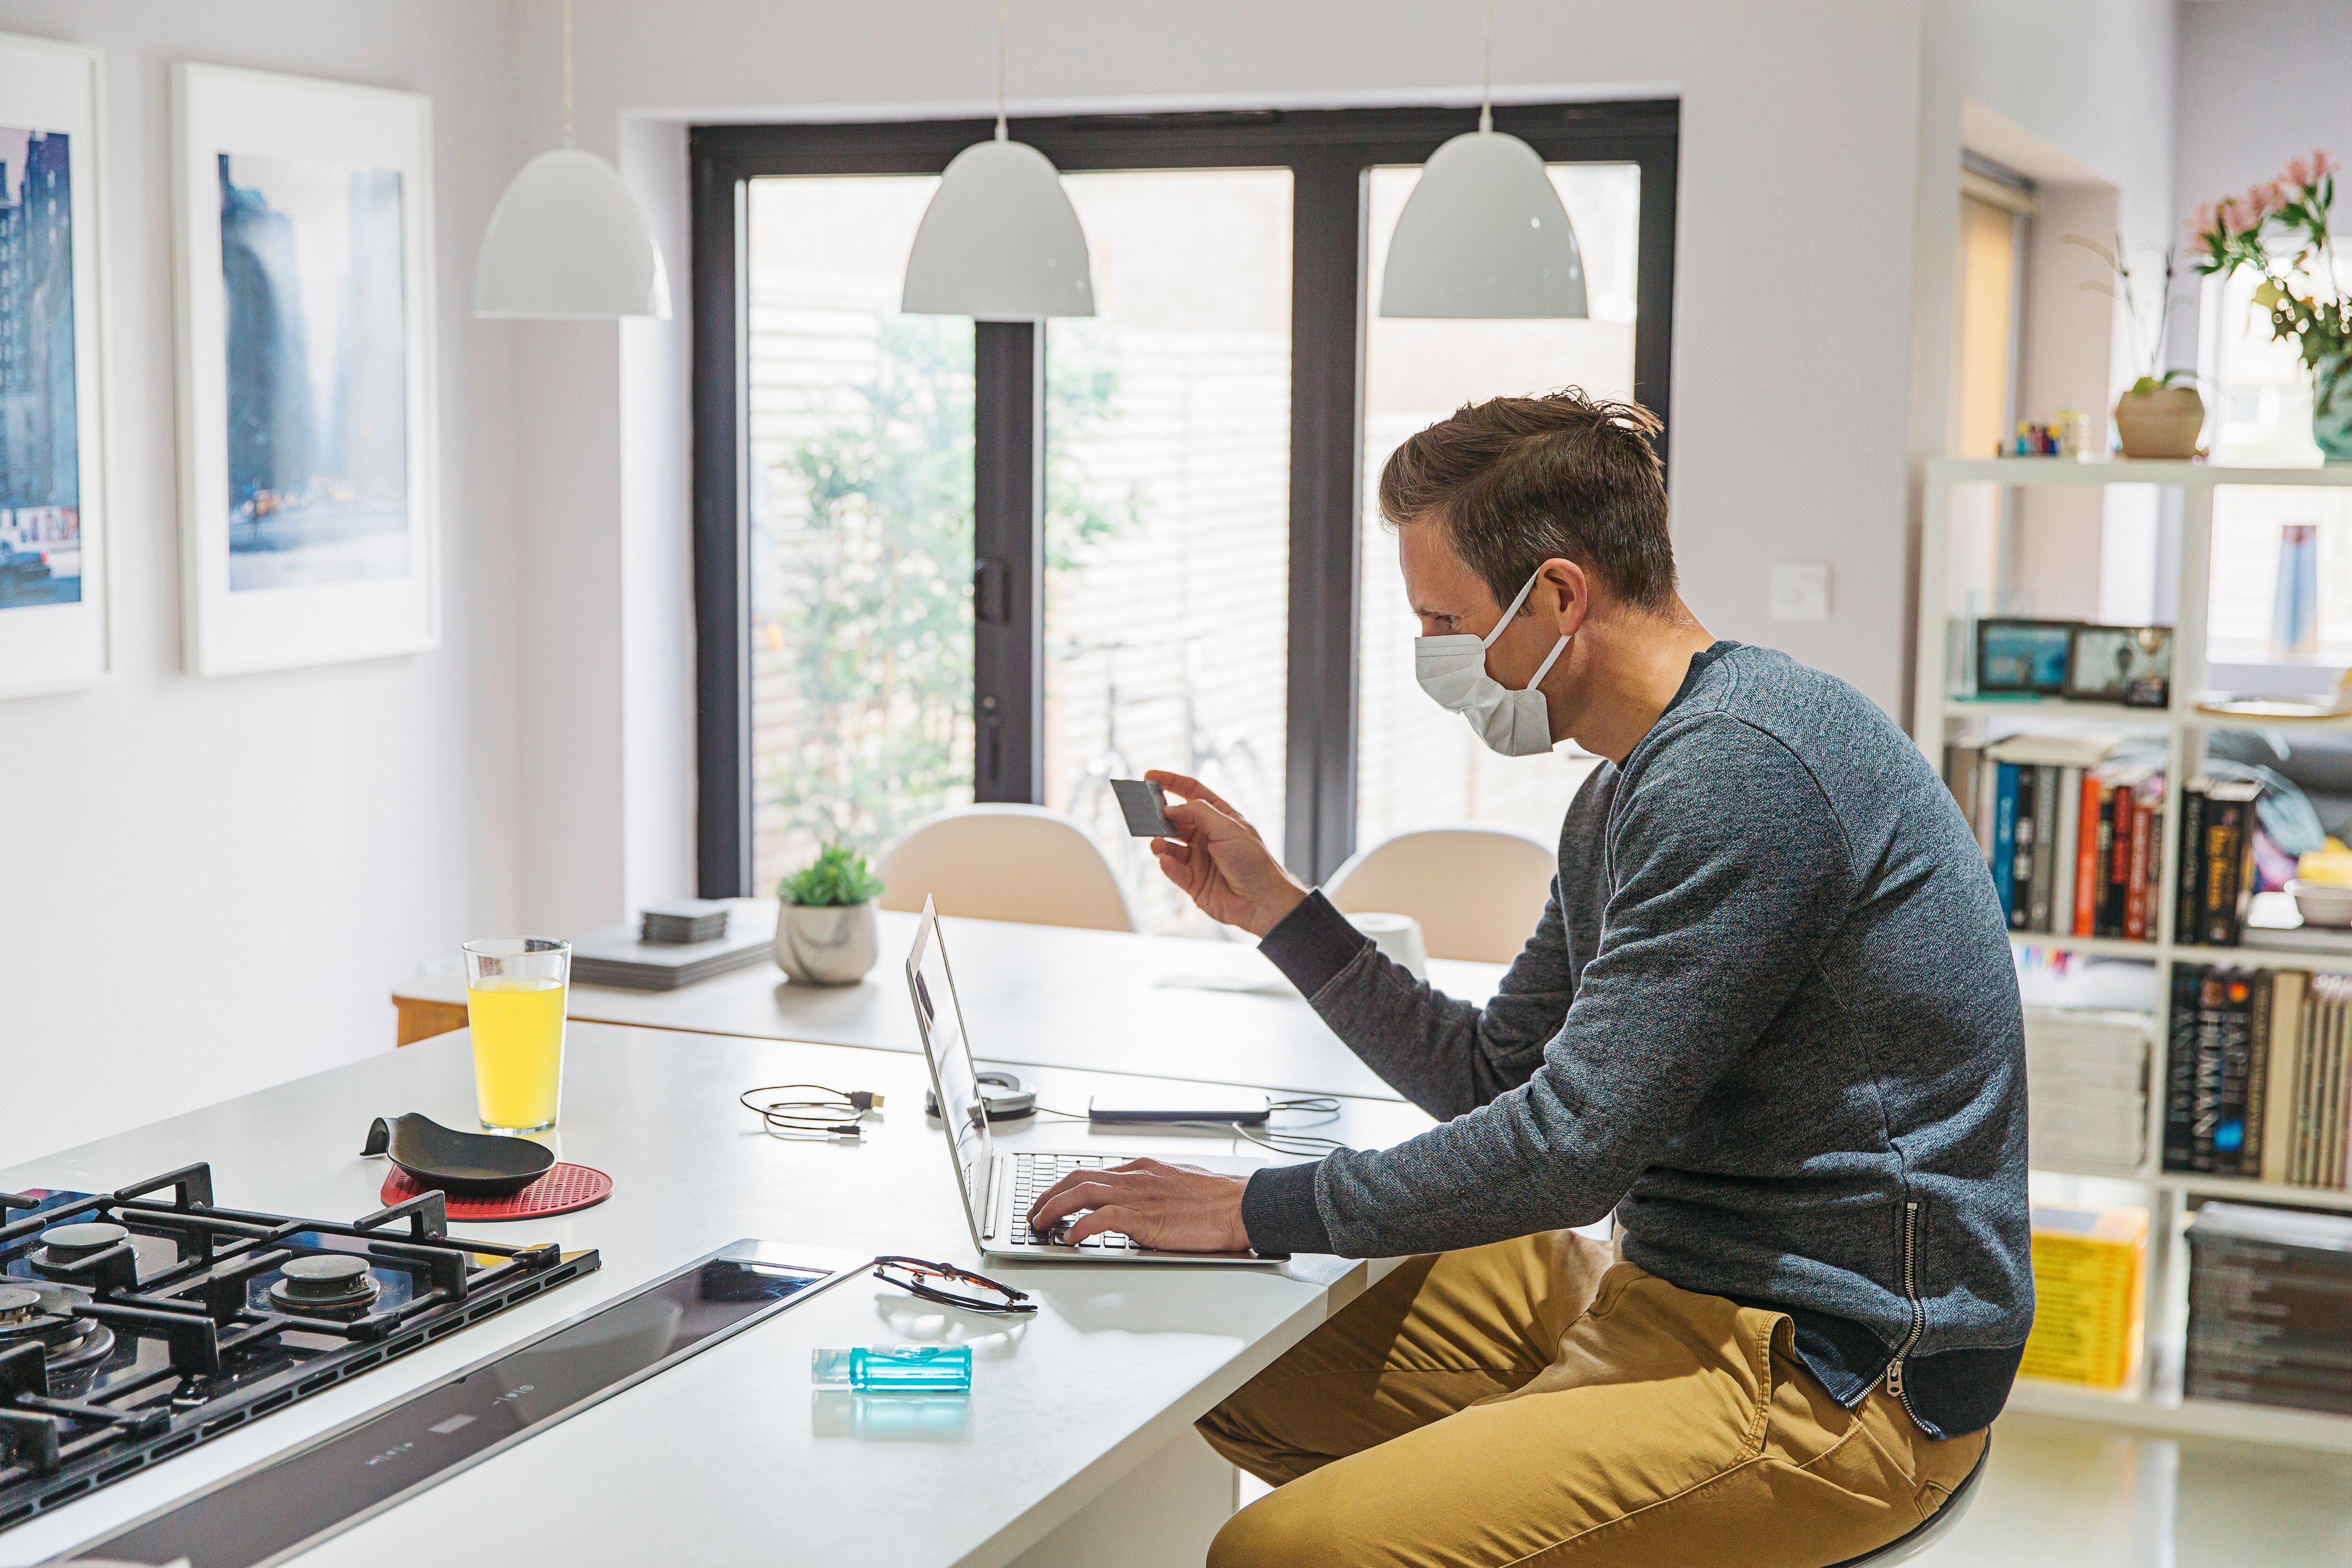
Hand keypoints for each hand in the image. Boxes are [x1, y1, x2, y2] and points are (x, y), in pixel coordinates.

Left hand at [1025, 1157, 1253, 1252]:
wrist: (1242, 1205)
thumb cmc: (1219, 1201)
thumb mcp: (1180, 1187)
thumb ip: (1155, 1192)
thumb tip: (1141, 1207)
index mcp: (1144, 1169)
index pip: (1094, 1171)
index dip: (1066, 1186)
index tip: (1053, 1199)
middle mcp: (1136, 1176)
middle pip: (1078, 1177)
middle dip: (1050, 1194)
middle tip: (1034, 1213)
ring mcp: (1140, 1195)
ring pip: (1082, 1191)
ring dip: (1055, 1208)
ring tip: (1040, 1224)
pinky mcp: (1145, 1216)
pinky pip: (1102, 1217)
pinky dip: (1081, 1226)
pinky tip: (1070, 1238)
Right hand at [1145, 770, 1308, 937]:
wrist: (1262, 900)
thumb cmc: (1253, 861)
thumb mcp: (1228, 827)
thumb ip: (1198, 813)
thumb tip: (1170, 808)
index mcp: (1219, 817)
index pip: (1192, 792)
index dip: (1171, 782)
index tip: (1149, 776)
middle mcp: (1206, 835)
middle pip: (1175, 819)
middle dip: (1158, 815)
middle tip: (1142, 812)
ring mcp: (1198, 858)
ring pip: (1169, 845)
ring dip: (1159, 842)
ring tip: (1155, 842)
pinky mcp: (1192, 881)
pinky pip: (1173, 869)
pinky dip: (1167, 865)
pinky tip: (1166, 861)